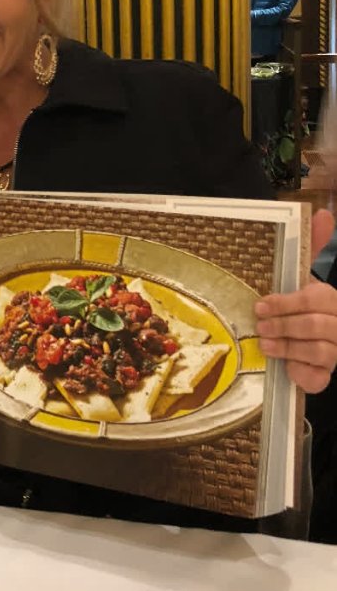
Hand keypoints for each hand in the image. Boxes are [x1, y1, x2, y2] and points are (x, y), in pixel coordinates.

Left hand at [255, 209, 336, 392]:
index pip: (317, 298)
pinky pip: (318, 379)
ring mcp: (336, 353)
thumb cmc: (301, 304)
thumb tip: (322, 212)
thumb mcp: (303, 275)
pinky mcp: (324, 376)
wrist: (310, 339)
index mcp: (331, 299)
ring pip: (322, 352)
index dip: (288, 302)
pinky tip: (286, 367)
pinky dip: (301, 373)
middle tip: (260, 326)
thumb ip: (313, 244)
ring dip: (289, 347)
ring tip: (265, 343)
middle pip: (319, 326)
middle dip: (285, 325)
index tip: (261, 304)